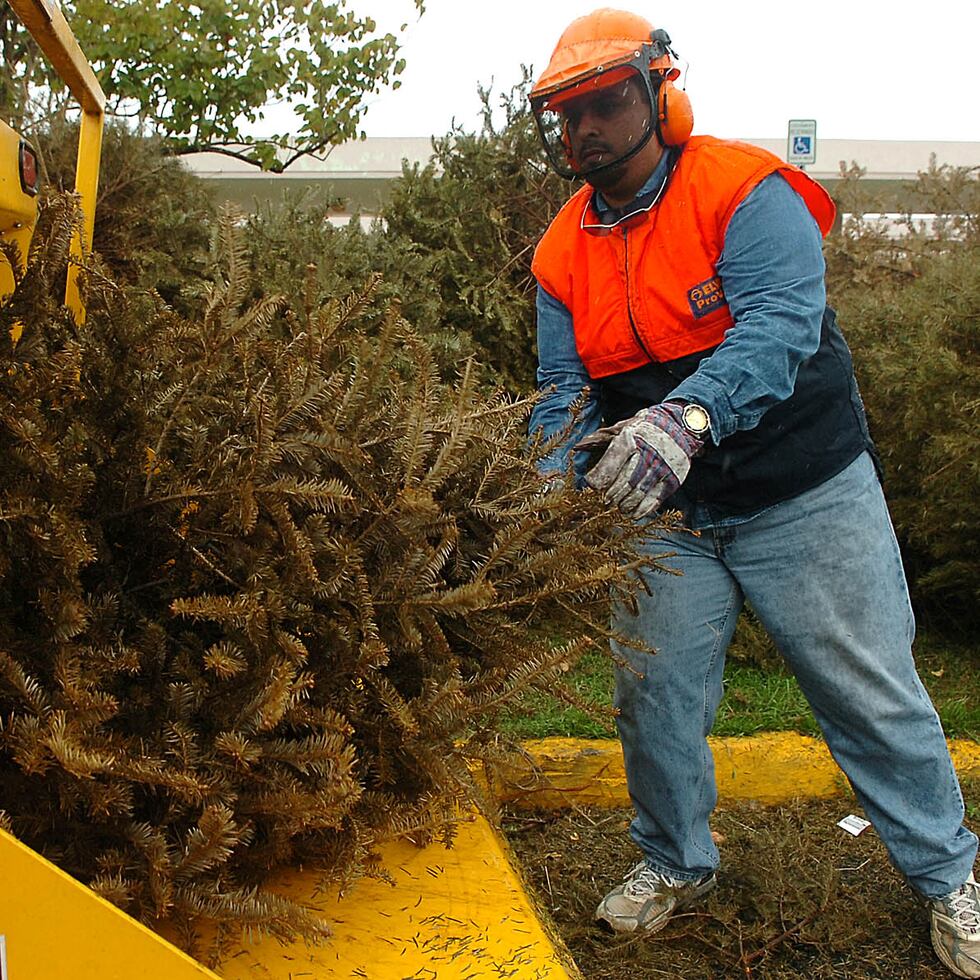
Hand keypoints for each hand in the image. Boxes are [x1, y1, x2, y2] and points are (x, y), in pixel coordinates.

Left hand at [577, 402, 705, 517]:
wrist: (679, 426)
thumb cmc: (643, 429)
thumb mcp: (622, 428)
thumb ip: (600, 439)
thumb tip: (577, 447)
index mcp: (630, 438)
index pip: (609, 465)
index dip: (597, 479)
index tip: (592, 485)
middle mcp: (647, 453)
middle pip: (623, 483)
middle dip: (611, 495)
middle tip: (606, 499)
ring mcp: (662, 467)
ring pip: (637, 493)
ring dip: (624, 504)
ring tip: (619, 506)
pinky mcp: (672, 479)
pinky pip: (654, 500)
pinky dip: (641, 510)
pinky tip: (633, 513)